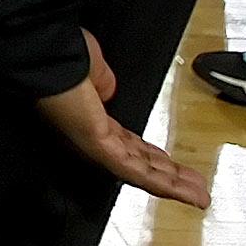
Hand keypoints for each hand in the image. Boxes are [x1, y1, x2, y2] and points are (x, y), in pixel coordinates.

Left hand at [34, 29, 209, 209]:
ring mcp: (92, 143)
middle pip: (136, 161)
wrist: (45, 50)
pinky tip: (187, 193)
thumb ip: (103, 85)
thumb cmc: (62, 53)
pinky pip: (135, 171)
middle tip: (194, 186)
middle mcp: (89, 134)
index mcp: (88, 115)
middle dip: (167, 174)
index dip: (149, 154)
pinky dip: (165, 184)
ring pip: (139, 171)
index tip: (169, 162)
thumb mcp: (93, 68)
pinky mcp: (97, 146)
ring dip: (172, 184)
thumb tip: (108, 91)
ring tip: (200, 195)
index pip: (124, 142)